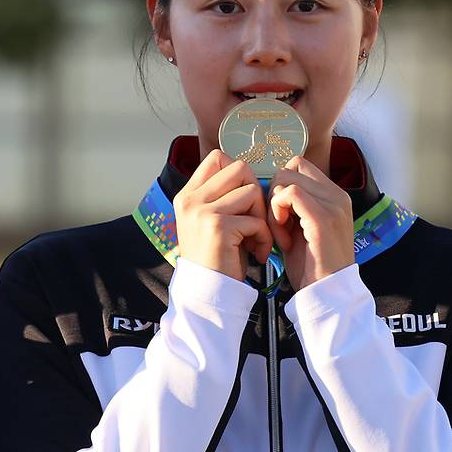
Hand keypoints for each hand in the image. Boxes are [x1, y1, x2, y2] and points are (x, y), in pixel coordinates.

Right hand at [174, 150, 272, 281]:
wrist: (208, 294)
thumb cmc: (218, 259)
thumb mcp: (213, 221)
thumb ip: (223, 196)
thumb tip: (250, 172)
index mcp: (187, 195)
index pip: (217, 157)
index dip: (240, 174)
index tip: (245, 200)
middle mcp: (190, 199)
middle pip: (239, 168)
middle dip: (256, 193)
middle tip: (256, 219)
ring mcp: (201, 211)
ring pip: (252, 191)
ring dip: (262, 217)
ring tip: (256, 239)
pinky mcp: (218, 226)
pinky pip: (256, 219)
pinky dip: (264, 237)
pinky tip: (257, 254)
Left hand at [267, 156, 354, 290]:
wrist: (327, 295)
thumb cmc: (311, 267)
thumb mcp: (300, 229)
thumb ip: (291, 207)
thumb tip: (267, 189)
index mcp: (334, 196)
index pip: (299, 166)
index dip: (280, 186)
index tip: (278, 215)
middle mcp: (337, 196)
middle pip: (290, 168)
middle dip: (275, 194)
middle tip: (278, 226)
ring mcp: (333, 205)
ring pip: (287, 179)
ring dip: (274, 206)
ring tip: (281, 235)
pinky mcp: (323, 218)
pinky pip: (289, 194)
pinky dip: (276, 214)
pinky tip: (282, 239)